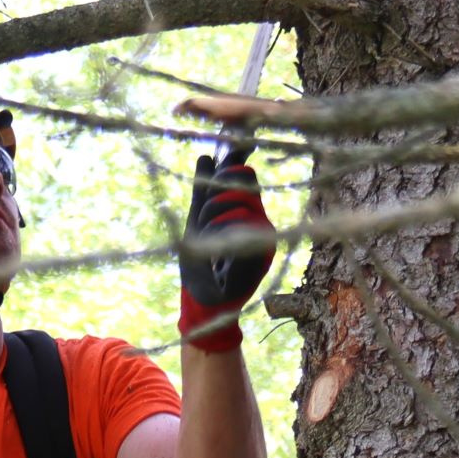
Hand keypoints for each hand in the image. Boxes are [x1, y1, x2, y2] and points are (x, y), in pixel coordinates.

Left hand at [177, 144, 274, 353]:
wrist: (203, 299)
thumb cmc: (199, 264)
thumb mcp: (195, 222)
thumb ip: (201, 192)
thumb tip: (206, 157)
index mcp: (244, 209)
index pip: (242, 173)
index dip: (231, 162)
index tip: (220, 158)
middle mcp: (259, 218)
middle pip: (241, 181)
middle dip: (215, 196)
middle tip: (203, 222)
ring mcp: (263, 234)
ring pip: (237, 202)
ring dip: (213, 218)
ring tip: (208, 243)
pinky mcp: (263, 251)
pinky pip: (240, 225)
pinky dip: (221, 234)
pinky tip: (218, 253)